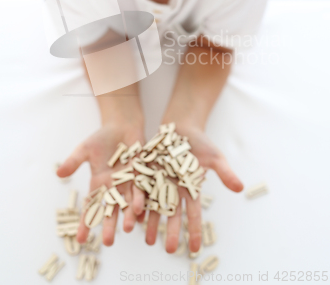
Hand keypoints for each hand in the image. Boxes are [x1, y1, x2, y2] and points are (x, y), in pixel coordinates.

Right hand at [56, 121, 145, 245]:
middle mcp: (115, 186)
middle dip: (110, 225)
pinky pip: (143, 187)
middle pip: (112, 209)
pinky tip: (143, 209)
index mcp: (99, 183)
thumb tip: (58, 173)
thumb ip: (74, 162)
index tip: (81, 239)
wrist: (122, 125)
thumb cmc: (102, 137)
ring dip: (129, 215)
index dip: (86, 222)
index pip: (92, 206)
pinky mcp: (142, 172)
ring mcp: (129, 180)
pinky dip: (142, 197)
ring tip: (129, 228)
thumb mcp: (85, 149)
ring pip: (129, 201)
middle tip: (108, 242)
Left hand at [145, 123, 243, 253]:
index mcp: (191, 188)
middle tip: (169, 250)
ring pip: (155, 206)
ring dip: (152, 223)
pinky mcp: (147, 171)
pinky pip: (142, 189)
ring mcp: (160, 181)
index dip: (194, 231)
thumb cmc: (200, 142)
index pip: (193, 214)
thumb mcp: (215, 157)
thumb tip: (241, 189)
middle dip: (170, 232)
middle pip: (172, 213)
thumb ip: (225, 173)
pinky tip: (135, 215)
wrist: (181, 126)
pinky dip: (139, 201)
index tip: (194, 249)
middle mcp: (174, 188)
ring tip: (148, 241)